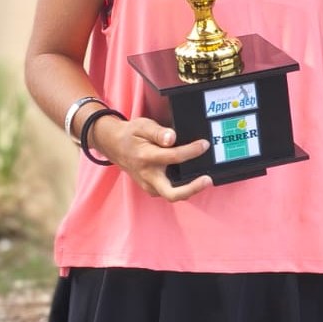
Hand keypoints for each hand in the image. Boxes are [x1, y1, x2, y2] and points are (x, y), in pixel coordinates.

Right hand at [94, 116, 211, 200]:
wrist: (114, 146)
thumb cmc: (130, 135)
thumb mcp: (142, 126)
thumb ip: (158, 132)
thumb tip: (172, 138)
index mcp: (146, 157)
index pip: (174, 157)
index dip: (192, 151)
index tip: (204, 145)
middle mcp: (148, 175)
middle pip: (171, 193)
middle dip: (192, 189)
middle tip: (207, 180)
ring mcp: (149, 185)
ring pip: (172, 195)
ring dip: (189, 190)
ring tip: (204, 178)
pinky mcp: (151, 189)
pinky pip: (169, 192)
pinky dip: (182, 188)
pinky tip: (192, 179)